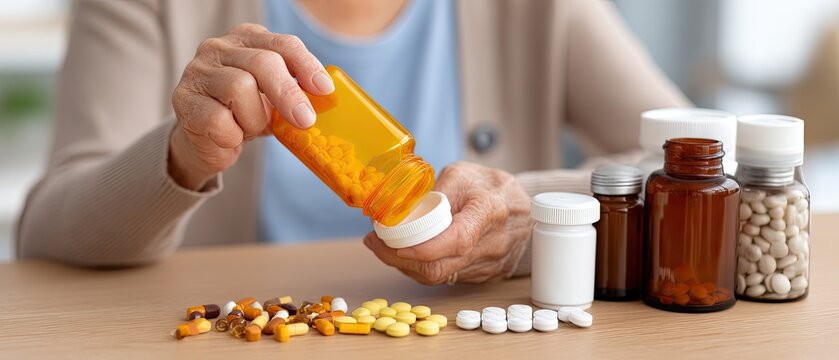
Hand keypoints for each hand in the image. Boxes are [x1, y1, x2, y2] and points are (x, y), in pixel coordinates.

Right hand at [169, 23, 333, 189]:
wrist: (208, 141)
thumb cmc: (247, 113)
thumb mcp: (275, 98)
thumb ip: (296, 89)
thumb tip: (327, 97)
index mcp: (248, 39)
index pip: (283, 44)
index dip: (306, 66)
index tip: (324, 89)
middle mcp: (219, 47)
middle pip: (263, 63)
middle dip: (288, 93)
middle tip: (305, 120)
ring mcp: (197, 70)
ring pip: (240, 87)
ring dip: (254, 118)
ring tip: (250, 128)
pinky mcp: (182, 98)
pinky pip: (218, 118)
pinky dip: (232, 134)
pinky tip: (230, 136)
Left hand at [363, 162, 532, 284]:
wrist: (524, 207)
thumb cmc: (491, 186)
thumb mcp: (462, 174)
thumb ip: (434, 190)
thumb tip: (400, 209)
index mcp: (489, 210)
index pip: (456, 240)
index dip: (423, 248)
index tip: (395, 244)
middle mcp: (492, 242)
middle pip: (441, 266)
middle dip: (401, 260)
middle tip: (376, 243)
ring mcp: (490, 263)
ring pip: (441, 276)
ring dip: (408, 265)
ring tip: (385, 246)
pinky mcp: (484, 275)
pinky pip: (448, 277)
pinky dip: (424, 268)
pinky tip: (409, 254)